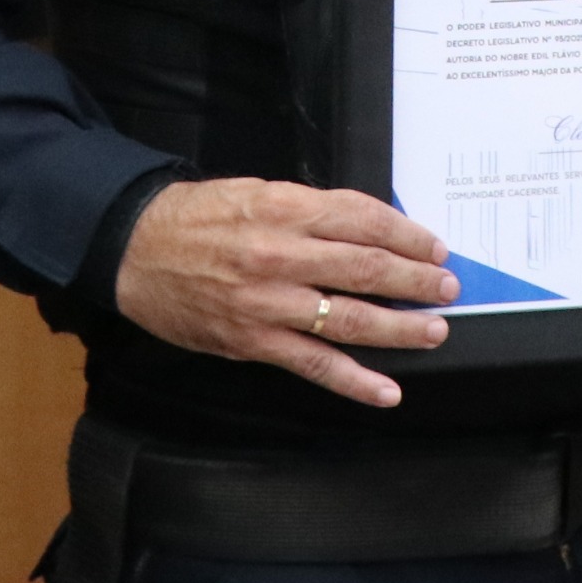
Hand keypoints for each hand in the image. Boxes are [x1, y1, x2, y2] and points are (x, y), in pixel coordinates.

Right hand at [112, 176, 458, 407]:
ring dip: (400, 329)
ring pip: (350, 319)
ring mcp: (269, 303)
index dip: (407, 236)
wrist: (134, 249)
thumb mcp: (257, 192)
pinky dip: (355, 381)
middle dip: (416, 281)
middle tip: (447, 288)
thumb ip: (310, 211)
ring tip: (434, 331)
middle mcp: (282, 254)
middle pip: (367, 268)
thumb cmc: (196, 217)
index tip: (433, 248)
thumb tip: (367, 228)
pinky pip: (314, 364)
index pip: (364, 219)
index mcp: (286, 209)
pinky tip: (386, 389)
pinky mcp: (254, 341)